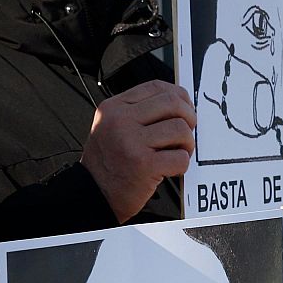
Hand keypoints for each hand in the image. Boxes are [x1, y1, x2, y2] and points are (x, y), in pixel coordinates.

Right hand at [81, 80, 196, 221]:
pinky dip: (182, 164)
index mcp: (113, 108)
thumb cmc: (107, 163)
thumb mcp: (112, 127)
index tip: (185, 108)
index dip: (178, 96)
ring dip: (187, 144)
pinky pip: (180, 157)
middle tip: (186, 133)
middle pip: (173, 103)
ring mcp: (131, 142)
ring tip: (176, 153)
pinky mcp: (144, 165)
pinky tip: (170, 168)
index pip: (156, 87)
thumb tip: (178, 103)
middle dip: (189, 118)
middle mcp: (120, 121)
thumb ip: (139, 112)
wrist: (93, 195)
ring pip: (180, 129)